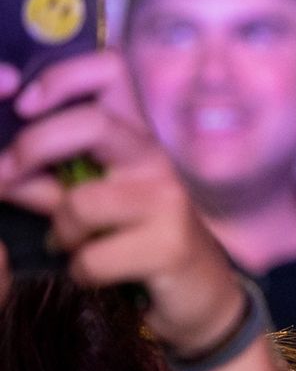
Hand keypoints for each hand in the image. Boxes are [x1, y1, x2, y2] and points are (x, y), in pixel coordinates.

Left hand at [0, 51, 240, 354]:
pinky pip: (92, 257)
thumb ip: (47, 184)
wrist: (201, 297)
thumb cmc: (139, 243)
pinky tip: (99, 274)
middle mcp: (156, 159)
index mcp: (136, 139)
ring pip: (81, 203)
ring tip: (76, 245)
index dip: (63, 78)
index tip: (24, 106)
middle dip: (34, 146)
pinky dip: (82, 272)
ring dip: (63, 232)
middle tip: (7, 176)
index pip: (112, 74)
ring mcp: (168, 200)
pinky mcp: (171, 245)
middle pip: (92, 123)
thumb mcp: (89, 207)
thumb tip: (4, 169)